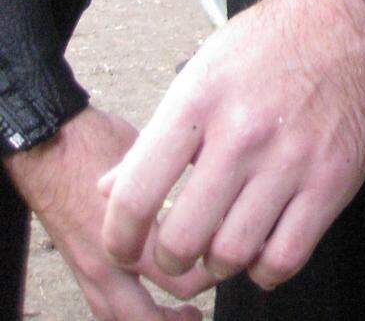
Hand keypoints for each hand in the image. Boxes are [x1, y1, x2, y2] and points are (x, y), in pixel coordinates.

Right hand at [5, 105, 209, 320]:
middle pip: (152, 312)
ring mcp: (90, 271)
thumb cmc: (97, 144)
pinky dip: (130, 315)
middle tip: (211, 287)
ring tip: (187, 316)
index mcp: (129, 231)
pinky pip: (104, 308)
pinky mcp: (81, 271)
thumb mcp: (145, 156)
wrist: (49, 148)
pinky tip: (153, 305)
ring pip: (123, 319)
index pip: (179, 275)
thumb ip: (173, 179)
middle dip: (186, 309)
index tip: (230, 250)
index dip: (212, 270)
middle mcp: (108, 261)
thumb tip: (212, 186)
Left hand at [100, 0, 364, 290]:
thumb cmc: (274, 41)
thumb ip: (157, 134)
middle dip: (170, 256)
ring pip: (232, 256)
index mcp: (201, 100)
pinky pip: (285, 257)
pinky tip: (262, 246)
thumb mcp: (205, 68)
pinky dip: (265, 269)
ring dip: (218, 263)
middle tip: (177, 246)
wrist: (352, 19)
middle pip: (183, 239)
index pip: (137, 195)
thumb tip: (111, 188)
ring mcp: (291, 159)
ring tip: (221, 242)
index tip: (124, 246)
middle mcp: (243, 133)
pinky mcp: (332, 179)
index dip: (120, 238)